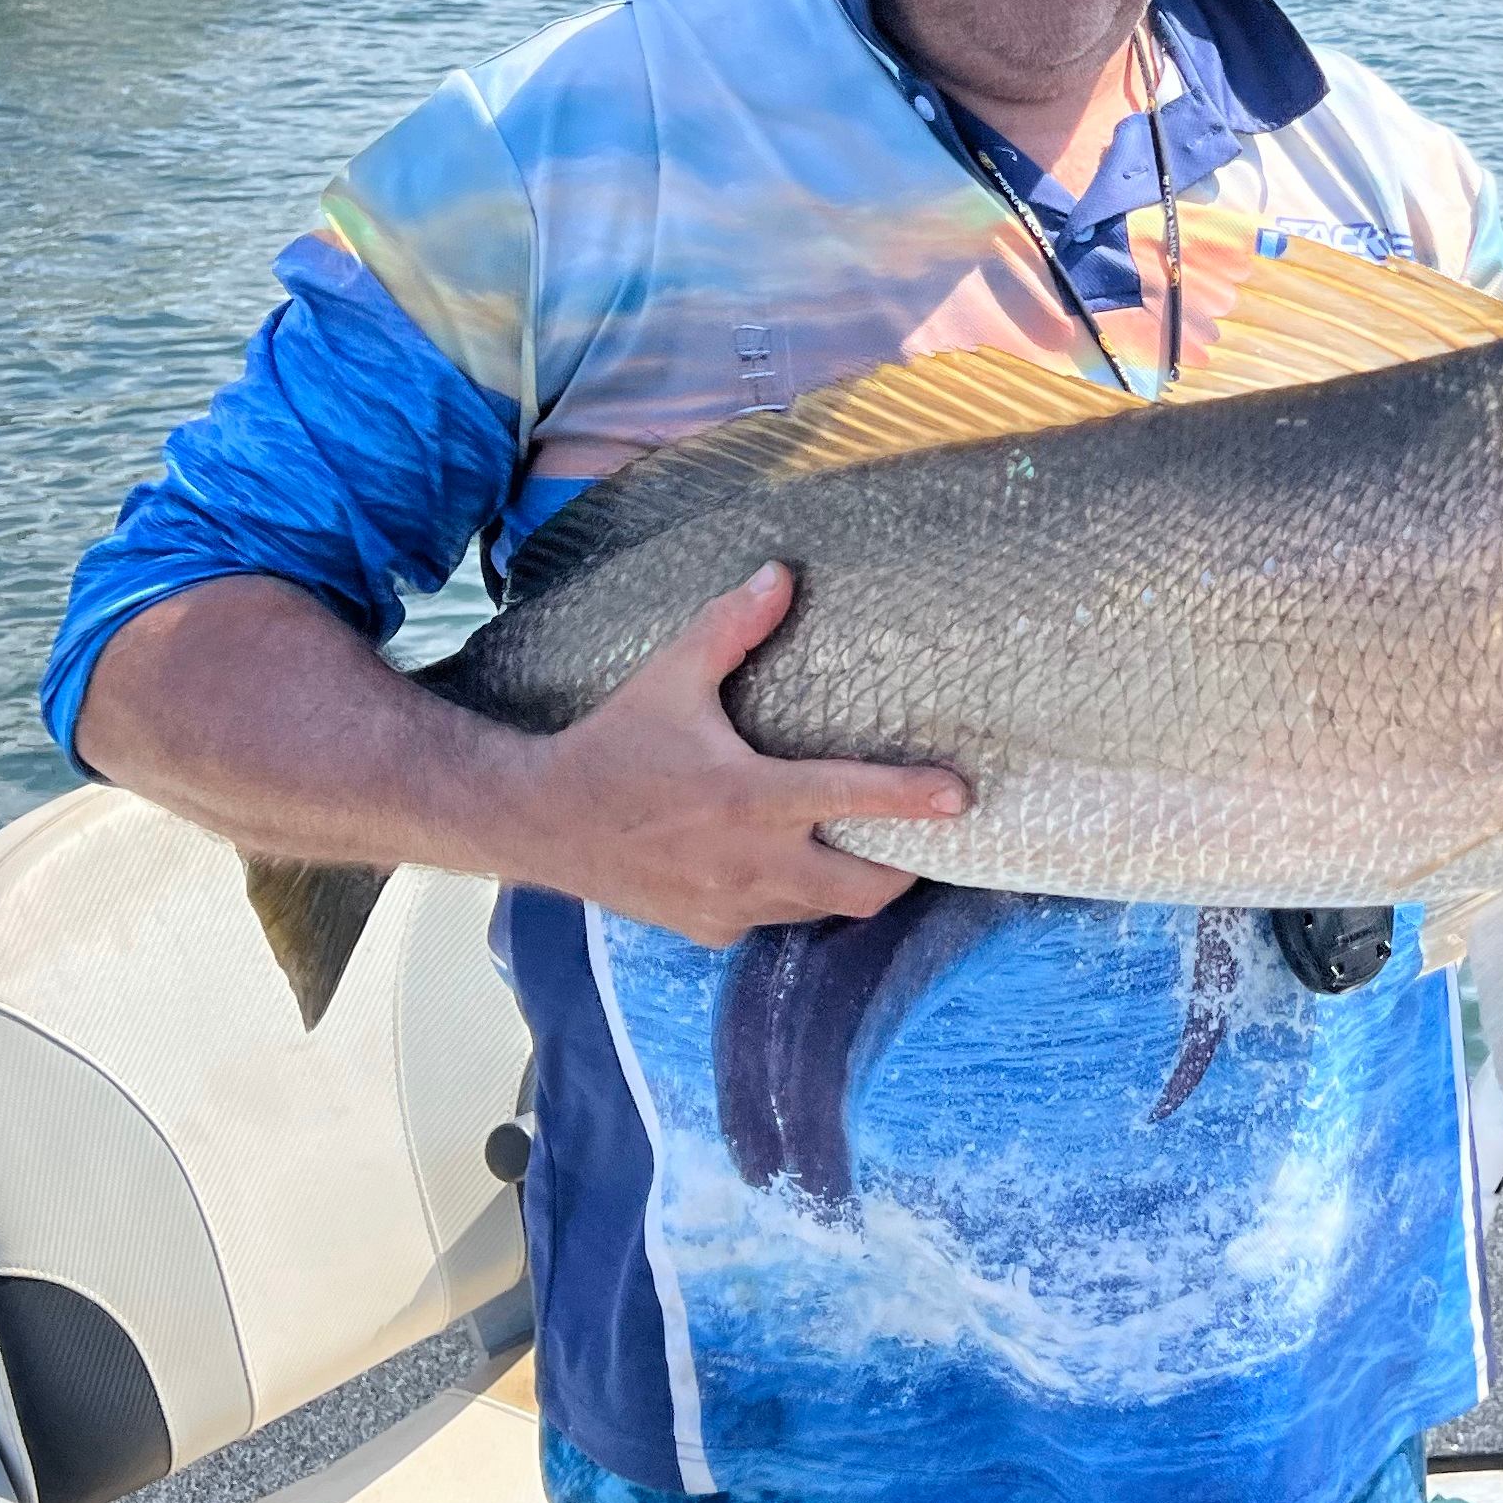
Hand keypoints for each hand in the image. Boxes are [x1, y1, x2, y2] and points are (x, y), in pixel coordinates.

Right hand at [500, 563, 962, 944]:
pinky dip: (792, 898)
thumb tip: (781, 573)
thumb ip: (731, 628)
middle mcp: (750, 863)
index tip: (961, 796)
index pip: (852, 799)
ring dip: (849, 884)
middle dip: (904, 868)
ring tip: (868, 850)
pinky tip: (787, 867)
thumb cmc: (613, 745)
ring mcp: (731, 905)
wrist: (541, 822)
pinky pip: (773, 920)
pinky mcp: (710, 930)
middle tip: (925, 839)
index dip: (912, 798)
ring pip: (822, 910)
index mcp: (750, 798)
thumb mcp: (670, 678)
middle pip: (863, 889)